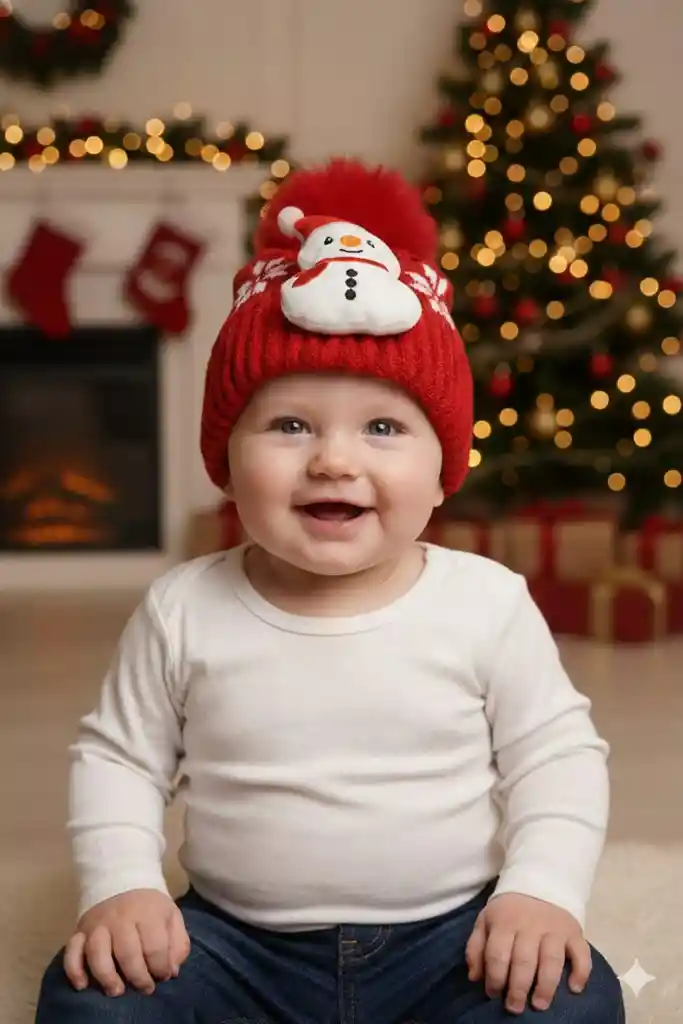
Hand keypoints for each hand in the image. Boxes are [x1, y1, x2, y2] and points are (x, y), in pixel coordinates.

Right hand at [63, 889, 190, 997]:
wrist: (121, 880)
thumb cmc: (149, 906)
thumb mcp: (171, 916)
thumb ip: (178, 943)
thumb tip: (172, 971)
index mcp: (147, 912)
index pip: (155, 946)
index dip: (161, 967)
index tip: (164, 975)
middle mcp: (120, 917)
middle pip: (127, 953)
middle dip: (137, 977)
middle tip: (145, 988)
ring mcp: (97, 924)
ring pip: (97, 953)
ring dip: (106, 976)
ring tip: (117, 990)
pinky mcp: (80, 930)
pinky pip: (72, 951)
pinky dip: (74, 970)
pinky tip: (83, 985)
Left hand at [465, 892, 590, 1014]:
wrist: (540, 880)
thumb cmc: (509, 910)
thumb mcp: (486, 920)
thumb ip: (477, 947)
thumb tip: (475, 978)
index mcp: (505, 921)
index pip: (497, 954)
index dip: (494, 978)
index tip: (493, 994)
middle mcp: (530, 925)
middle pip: (524, 961)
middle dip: (518, 989)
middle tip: (514, 1007)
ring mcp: (554, 928)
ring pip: (551, 960)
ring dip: (545, 986)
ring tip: (539, 1005)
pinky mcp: (574, 931)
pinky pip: (581, 953)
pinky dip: (580, 972)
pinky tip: (574, 988)